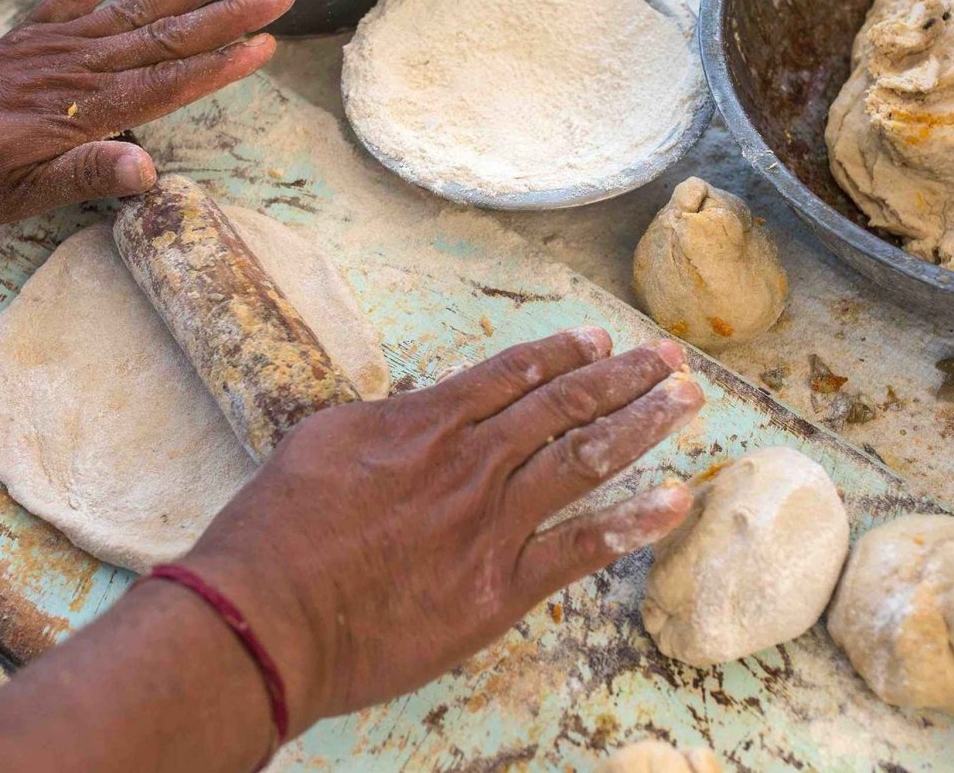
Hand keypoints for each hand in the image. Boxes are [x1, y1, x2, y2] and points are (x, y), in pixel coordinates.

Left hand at [0, 0, 294, 226]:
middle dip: (228, 15)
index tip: (268, 43)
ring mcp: (55, 47)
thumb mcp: (14, 197)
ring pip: (136, 11)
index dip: (221, 65)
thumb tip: (147, 170)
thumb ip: (82, 176)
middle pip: (166, 38)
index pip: (167, 83)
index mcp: (81, 111)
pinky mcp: (32, 37)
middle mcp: (77, 70)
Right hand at [185, 327, 704, 731]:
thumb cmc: (277, 531)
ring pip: (583, 459)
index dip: (565, 353)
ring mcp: (490, 525)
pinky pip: (580, 548)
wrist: (267, 614)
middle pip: (562, 405)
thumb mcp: (323, 442)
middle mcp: (470, 462)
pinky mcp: (498, 589)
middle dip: (623, 375)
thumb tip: (423, 411)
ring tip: (685, 400)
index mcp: (426, 422)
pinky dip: (632, 524)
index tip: (602, 340)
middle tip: (669, 356)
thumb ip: (387, 421)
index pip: (514, 374)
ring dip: (641, 425)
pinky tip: (674, 500)